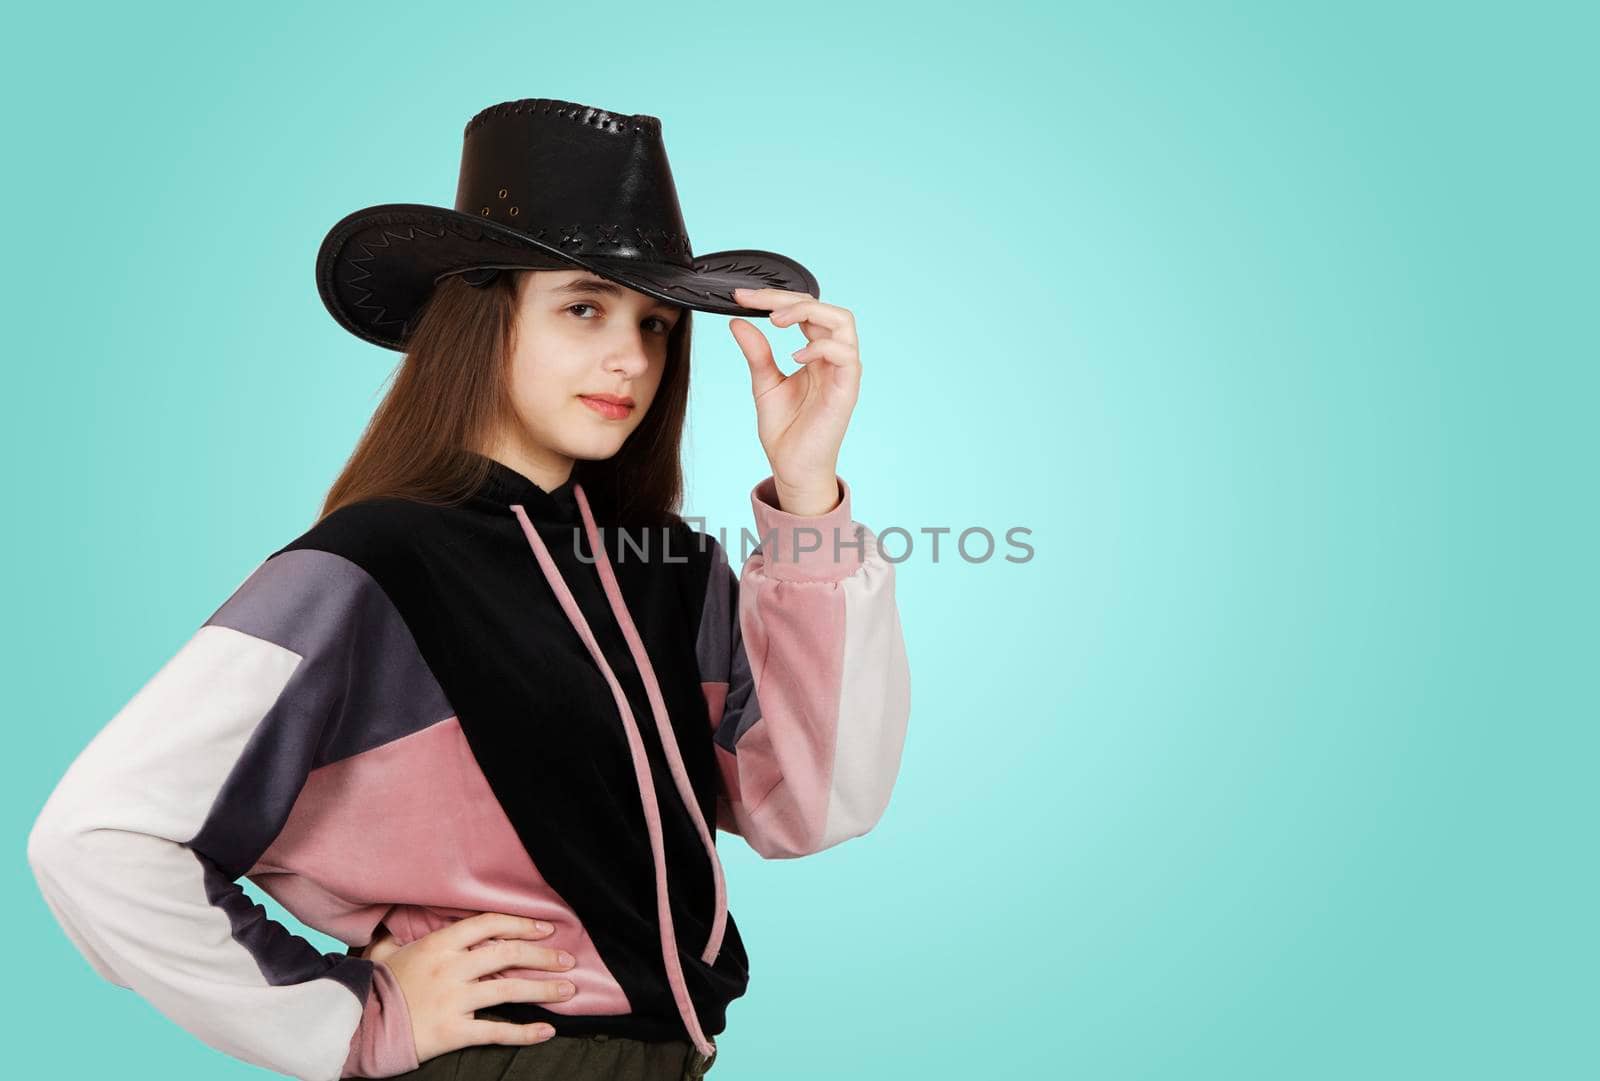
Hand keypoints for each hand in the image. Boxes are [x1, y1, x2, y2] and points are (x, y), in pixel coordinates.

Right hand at [361, 912, 577, 1063]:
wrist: (354, 1026)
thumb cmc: (373, 987)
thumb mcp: (388, 950)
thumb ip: (405, 934)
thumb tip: (402, 917)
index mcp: (439, 944)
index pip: (490, 924)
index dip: (522, 923)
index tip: (546, 927)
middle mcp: (451, 967)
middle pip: (508, 954)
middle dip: (543, 956)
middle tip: (568, 959)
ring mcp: (453, 999)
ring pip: (510, 989)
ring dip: (544, 989)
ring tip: (568, 990)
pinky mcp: (453, 1031)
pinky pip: (497, 1031)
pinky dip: (525, 1032)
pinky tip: (546, 1031)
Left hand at [728, 286, 860, 515]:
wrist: (792, 467)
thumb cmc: (785, 430)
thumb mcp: (764, 383)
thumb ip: (756, 352)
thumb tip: (737, 322)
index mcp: (815, 353)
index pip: (804, 310)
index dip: (774, 298)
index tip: (741, 297)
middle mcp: (833, 358)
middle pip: (824, 307)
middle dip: (789, 298)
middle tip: (756, 303)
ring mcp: (842, 372)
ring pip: (843, 321)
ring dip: (808, 312)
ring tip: (777, 320)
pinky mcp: (847, 390)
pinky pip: (845, 355)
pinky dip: (820, 347)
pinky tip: (795, 357)